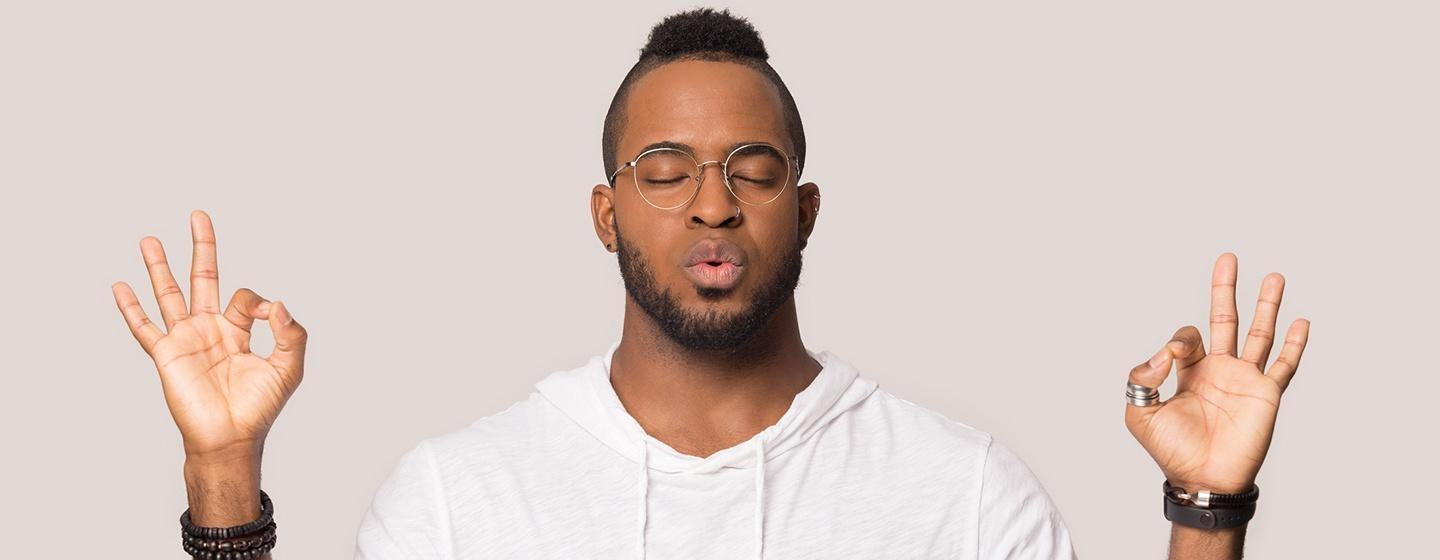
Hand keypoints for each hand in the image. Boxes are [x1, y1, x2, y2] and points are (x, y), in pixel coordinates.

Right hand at [112, 210, 307, 459]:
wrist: (231, 437)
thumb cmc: (260, 407)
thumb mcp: (289, 367)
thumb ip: (292, 333)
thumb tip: (279, 303)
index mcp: (239, 331)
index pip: (248, 298)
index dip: (262, 303)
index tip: (270, 316)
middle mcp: (210, 330)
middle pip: (204, 278)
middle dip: (202, 247)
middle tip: (198, 216)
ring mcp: (185, 340)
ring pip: (169, 294)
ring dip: (159, 267)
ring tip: (148, 239)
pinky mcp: (166, 355)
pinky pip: (144, 328)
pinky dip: (131, 308)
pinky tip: (120, 286)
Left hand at [1124, 252, 1309, 493]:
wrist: (1203, 478)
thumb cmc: (1171, 450)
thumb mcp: (1140, 413)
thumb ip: (1142, 378)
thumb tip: (1163, 351)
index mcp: (1189, 372)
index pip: (1187, 337)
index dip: (1179, 339)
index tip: (1173, 356)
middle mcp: (1219, 370)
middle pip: (1224, 319)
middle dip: (1225, 289)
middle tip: (1228, 259)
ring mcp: (1245, 380)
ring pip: (1259, 333)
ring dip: (1266, 305)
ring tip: (1274, 276)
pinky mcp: (1266, 393)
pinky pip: (1284, 364)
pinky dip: (1295, 344)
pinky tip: (1302, 322)